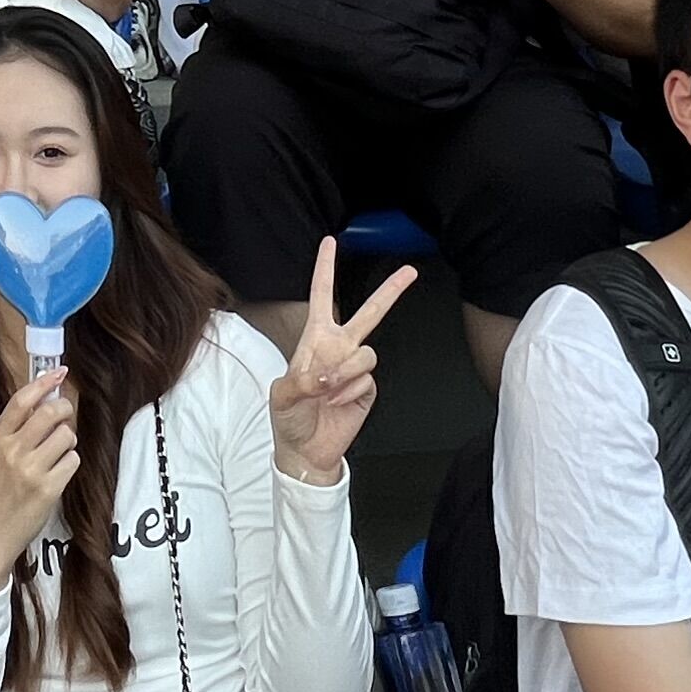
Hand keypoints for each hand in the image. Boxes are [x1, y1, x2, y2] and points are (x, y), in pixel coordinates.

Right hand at [0, 370, 83, 589]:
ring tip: (55, 456)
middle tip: (64, 418)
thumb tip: (47, 401)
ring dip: (67, 443)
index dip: (44, 382)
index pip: (22, 400)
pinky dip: (69, 465)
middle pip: (52, 412)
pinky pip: (73, 461)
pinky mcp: (48, 490)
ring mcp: (30, 471)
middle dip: (64, 411)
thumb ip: (17, 431)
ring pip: (67, 436)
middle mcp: (12, 451)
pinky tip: (56, 476)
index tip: (60, 372)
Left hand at [267, 238, 414, 483]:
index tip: (331, 242)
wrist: (306, 448)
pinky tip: (338, 403)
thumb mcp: (281, 395)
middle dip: (390, 292)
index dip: (325, 268)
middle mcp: (339, 347)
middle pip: (369, 313)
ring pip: (365, 353)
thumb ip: (300, 380)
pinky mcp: (368, 388)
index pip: (322, 296)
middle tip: (409, 272)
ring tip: (328, 390)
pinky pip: (367, 380)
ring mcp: (355, 367)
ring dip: (345, 372)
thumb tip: (324, 373)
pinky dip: (349, 392)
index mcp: (315, 339)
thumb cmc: (290, 417)